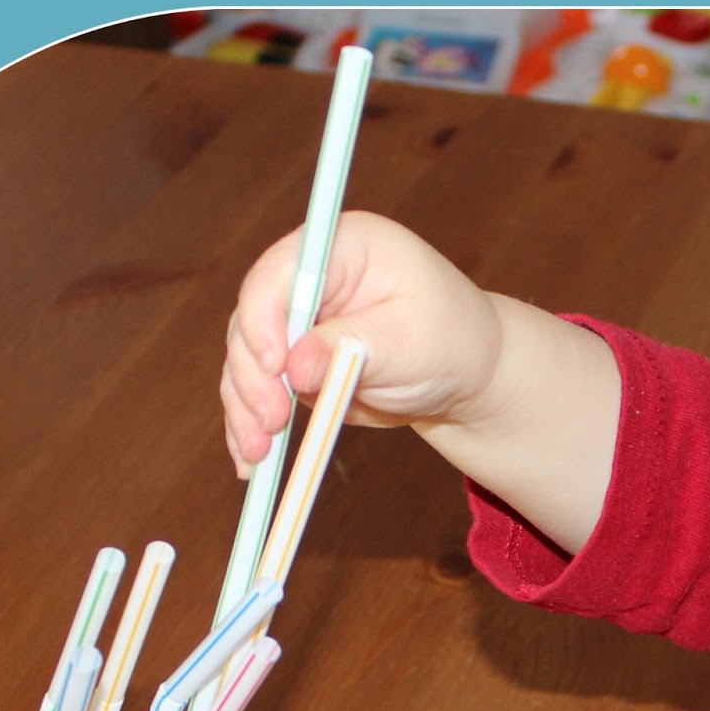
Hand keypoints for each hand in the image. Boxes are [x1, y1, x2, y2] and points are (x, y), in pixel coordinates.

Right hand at [222, 211, 502, 477]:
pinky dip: (250, 426)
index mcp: (342, 247)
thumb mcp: (410, 341)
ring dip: (245, 408)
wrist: (464, 375)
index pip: (281, 273)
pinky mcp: (293, 365)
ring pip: (247, 362)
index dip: (264, 318)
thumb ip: (352, 348)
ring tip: (257, 454)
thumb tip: (295, 367)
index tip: (273, 366)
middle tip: (272, 422)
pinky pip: (258, 393)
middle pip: (252, 320)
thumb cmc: (451, 341)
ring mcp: (297, 324)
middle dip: (253, 376)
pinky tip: (251, 462)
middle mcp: (310, 280)